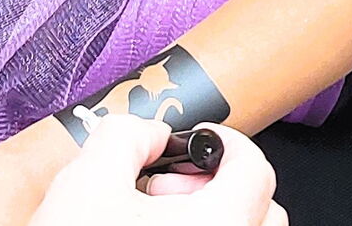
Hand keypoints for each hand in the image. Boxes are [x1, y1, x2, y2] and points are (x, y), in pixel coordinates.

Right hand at [33, 118, 286, 225]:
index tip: (195, 141)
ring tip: (153, 222)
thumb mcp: (88, 179)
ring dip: (211, 217)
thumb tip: (152, 135)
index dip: (225, 141)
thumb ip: (128, 135)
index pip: (255, 169)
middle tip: (167, 188)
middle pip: (262, 212)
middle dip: (217, 186)